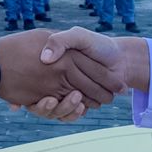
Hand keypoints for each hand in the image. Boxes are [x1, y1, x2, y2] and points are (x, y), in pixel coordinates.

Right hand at [0, 28, 122, 118]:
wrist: (120, 60)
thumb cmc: (98, 45)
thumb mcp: (78, 36)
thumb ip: (61, 41)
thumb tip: (45, 58)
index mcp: (50, 66)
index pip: (33, 80)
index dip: (31, 92)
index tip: (43, 96)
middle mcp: (53, 80)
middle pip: (41, 101)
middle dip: (46, 107)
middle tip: (51, 102)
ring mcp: (63, 93)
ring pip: (54, 110)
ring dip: (63, 110)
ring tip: (77, 104)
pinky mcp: (74, 104)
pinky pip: (67, 115)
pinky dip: (73, 114)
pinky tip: (82, 108)